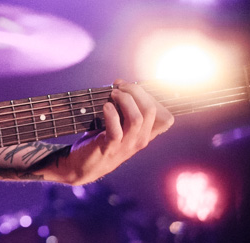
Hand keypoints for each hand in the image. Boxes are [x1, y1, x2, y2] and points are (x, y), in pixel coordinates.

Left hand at [56, 80, 173, 184]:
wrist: (83, 166)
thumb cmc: (101, 140)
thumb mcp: (120, 126)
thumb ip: (125, 109)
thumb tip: (121, 83)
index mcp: (146, 134)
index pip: (166, 118)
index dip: (151, 97)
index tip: (131, 87)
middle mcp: (140, 140)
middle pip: (151, 110)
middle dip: (136, 91)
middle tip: (119, 87)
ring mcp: (126, 146)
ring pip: (137, 118)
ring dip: (124, 100)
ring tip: (112, 94)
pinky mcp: (110, 148)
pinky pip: (116, 130)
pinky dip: (111, 114)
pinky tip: (105, 106)